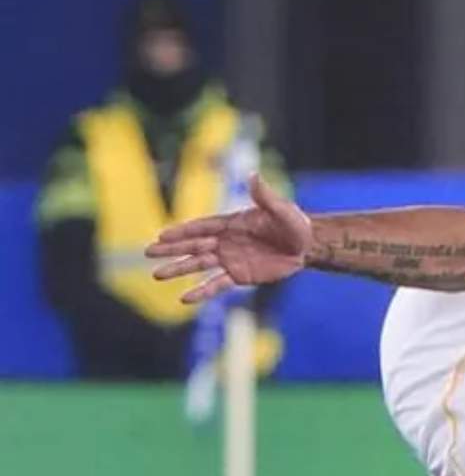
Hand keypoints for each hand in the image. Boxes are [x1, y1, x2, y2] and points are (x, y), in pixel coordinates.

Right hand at [146, 175, 313, 303]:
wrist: (306, 246)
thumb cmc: (293, 224)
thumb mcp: (281, 210)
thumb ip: (264, 196)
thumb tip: (254, 176)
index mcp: (230, 223)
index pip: (201, 227)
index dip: (182, 231)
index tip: (161, 236)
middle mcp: (225, 241)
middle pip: (193, 245)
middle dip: (170, 249)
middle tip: (147, 252)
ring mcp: (230, 259)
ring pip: (199, 265)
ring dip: (178, 270)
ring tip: (156, 275)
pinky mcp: (239, 275)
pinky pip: (216, 285)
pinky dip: (201, 292)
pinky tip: (184, 299)